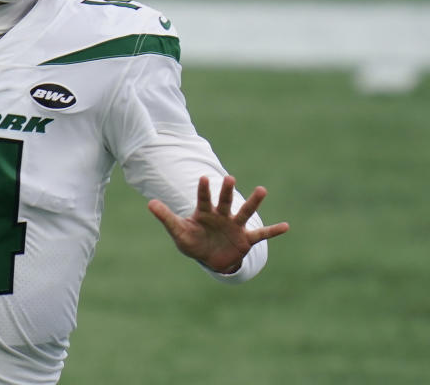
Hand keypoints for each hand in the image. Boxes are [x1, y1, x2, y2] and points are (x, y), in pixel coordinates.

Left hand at [148, 175, 289, 273]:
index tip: (203, 178)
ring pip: (244, 212)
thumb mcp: (178, 232)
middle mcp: (221, 216)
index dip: (203, 190)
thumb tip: (150, 203)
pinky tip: (286, 226)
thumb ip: (167, 217)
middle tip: (229, 178)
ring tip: (262, 189)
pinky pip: (261, 235)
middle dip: (226, 191)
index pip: (203, 199)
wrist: (209, 259)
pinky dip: (272, 231)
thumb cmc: (193, 242)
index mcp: (204, 213)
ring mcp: (235, 226)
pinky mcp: (245, 239)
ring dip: (253, 202)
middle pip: (224, 202)